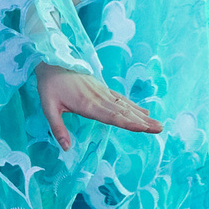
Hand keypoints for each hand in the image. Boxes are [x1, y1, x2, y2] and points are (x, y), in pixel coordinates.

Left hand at [35, 63, 161, 148]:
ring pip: (126, 106)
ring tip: (158, 124)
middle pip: (124, 112)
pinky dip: (134, 106)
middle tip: (160, 129)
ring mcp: (103, 92)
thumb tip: (66, 148)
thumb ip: (58, 128)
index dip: (128, 122)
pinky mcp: (103, 89)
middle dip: (142, 122)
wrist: (52, 60)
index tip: (143, 128)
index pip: (111, 116)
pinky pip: (121, 99)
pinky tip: (145, 112)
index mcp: (87, 104)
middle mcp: (99, 98)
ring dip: (142, 116)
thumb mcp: (48, 107)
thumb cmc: (49, 85)